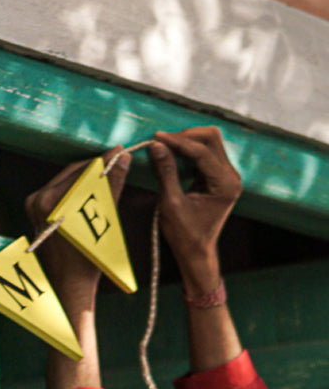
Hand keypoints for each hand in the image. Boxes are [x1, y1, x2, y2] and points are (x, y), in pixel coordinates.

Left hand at [25, 147, 129, 305]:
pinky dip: (77, 189)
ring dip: (87, 177)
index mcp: (49, 201)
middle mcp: (37, 200)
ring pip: (66, 182)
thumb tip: (120, 158)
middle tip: (118, 159)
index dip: (102, 161)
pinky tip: (94, 189)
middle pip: (72, 174)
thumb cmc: (88, 257)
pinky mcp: (36, 212)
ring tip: (110, 173)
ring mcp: (34, 206)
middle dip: (95, 168)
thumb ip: (111, 185)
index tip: (119, 151)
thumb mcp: (104, 219)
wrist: (70, 282)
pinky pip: (60, 192)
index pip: (81, 171)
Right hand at [150, 128, 241, 294]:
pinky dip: (189, 150)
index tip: (156, 137)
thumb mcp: (171, 203)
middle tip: (161, 140)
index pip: (202, 151)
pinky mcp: (219, 177)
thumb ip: (166, 172)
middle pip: (212, 139)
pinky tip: (173, 153)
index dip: (178, 141)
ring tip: (164, 145)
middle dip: (185, 136)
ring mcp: (227, 175)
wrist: (196, 252)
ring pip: (210, 143)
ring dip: (187, 141)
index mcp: (225, 184)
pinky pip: (206, 153)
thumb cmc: (184, 234)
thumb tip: (156, 146)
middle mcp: (231, 176)